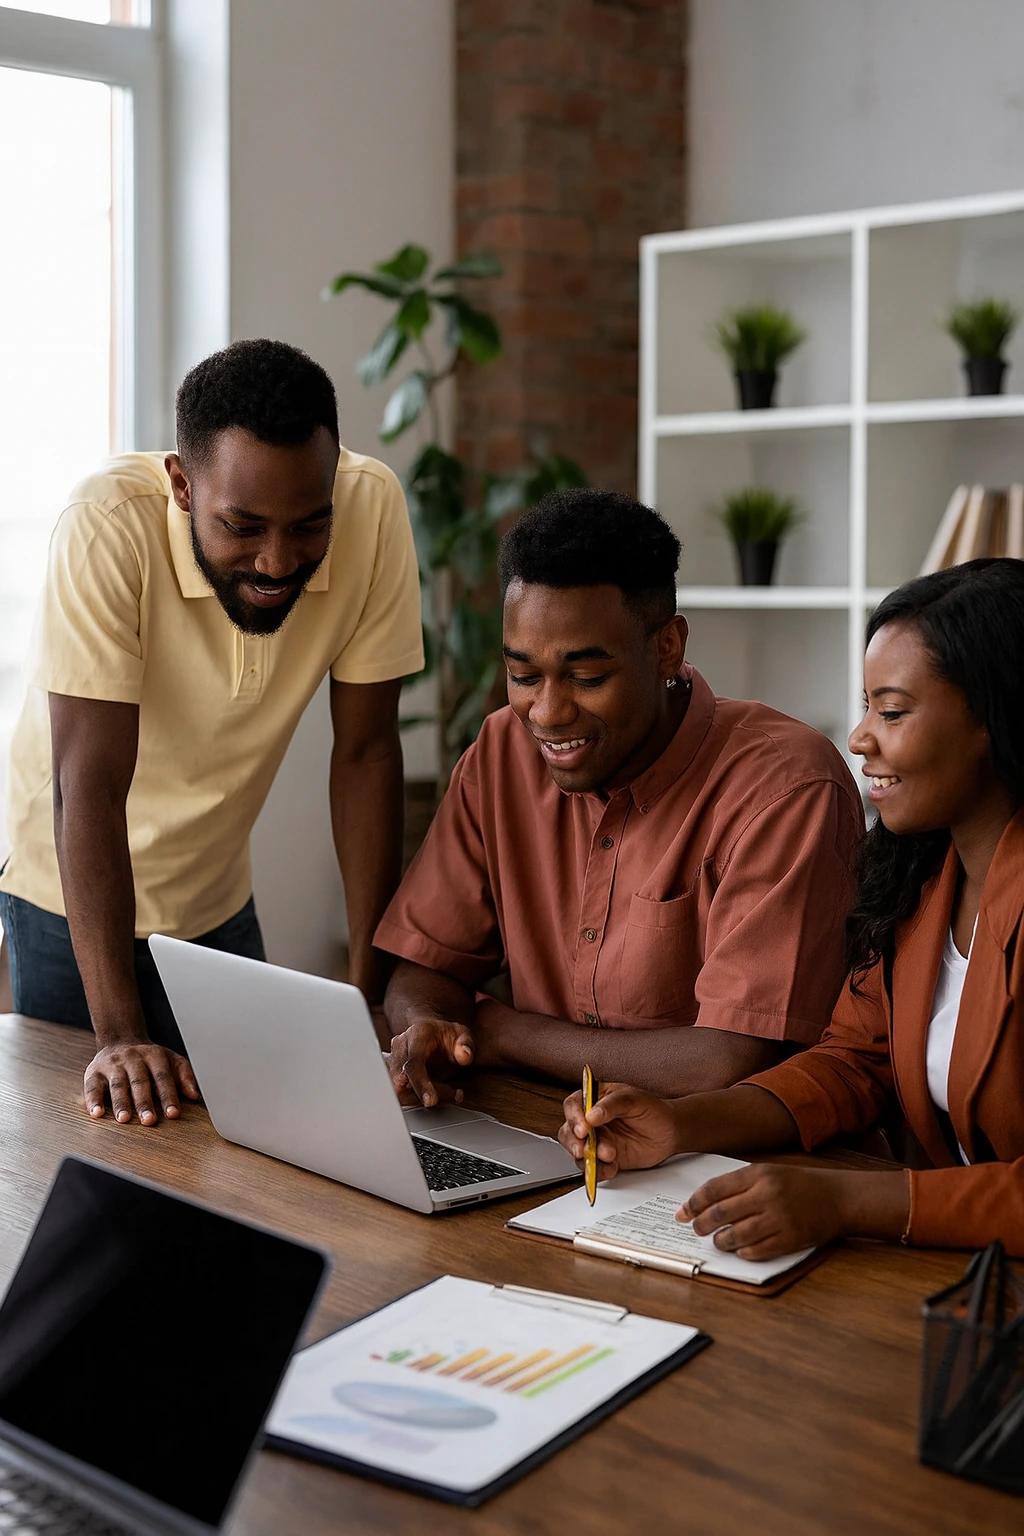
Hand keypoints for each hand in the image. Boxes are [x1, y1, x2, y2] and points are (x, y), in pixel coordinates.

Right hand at [84, 1040, 199, 1126]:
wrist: (120, 1040)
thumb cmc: (149, 1058)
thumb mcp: (171, 1060)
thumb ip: (185, 1076)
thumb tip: (195, 1095)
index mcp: (154, 1056)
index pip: (163, 1077)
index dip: (168, 1095)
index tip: (173, 1114)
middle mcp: (133, 1058)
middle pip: (140, 1082)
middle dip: (144, 1102)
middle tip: (149, 1121)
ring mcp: (113, 1064)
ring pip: (117, 1084)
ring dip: (121, 1103)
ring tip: (124, 1119)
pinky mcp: (94, 1071)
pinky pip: (92, 1086)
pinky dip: (93, 1100)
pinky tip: (97, 1113)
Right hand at [386, 1017, 473, 1107]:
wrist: (431, 1034)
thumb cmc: (445, 1035)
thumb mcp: (462, 1033)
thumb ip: (465, 1043)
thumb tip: (465, 1056)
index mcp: (416, 1034)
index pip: (412, 1063)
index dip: (420, 1084)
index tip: (431, 1100)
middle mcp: (400, 1046)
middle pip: (402, 1080)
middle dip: (425, 1093)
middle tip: (452, 1094)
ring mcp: (393, 1061)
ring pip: (400, 1090)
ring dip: (422, 1098)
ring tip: (448, 1093)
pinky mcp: (392, 1074)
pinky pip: (401, 1094)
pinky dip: (418, 1099)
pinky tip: (436, 1094)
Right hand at [558, 1083, 682, 1181]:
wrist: (670, 1132)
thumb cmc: (652, 1109)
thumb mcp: (633, 1099)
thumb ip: (611, 1105)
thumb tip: (591, 1115)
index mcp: (595, 1099)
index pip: (573, 1105)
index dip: (574, 1117)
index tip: (583, 1128)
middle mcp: (591, 1121)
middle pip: (569, 1131)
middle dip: (574, 1142)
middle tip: (584, 1149)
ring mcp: (597, 1141)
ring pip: (577, 1151)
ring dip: (588, 1157)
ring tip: (608, 1156)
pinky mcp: (604, 1159)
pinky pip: (592, 1168)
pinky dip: (598, 1171)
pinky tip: (611, 1168)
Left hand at [680, 1164, 847, 1260]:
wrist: (836, 1198)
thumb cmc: (797, 1184)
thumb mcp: (768, 1172)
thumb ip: (738, 1184)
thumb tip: (705, 1202)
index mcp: (758, 1174)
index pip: (715, 1189)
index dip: (694, 1202)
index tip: (682, 1212)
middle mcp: (767, 1195)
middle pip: (721, 1212)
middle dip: (702, 1223)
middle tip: (696, 1229)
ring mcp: (779, 1218)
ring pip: (736, 1235)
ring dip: (721, 1241)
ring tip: (718, 1241)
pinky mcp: (790, 1239)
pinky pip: (756, 1251)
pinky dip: (743, 1252)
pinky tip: (740, 1249)